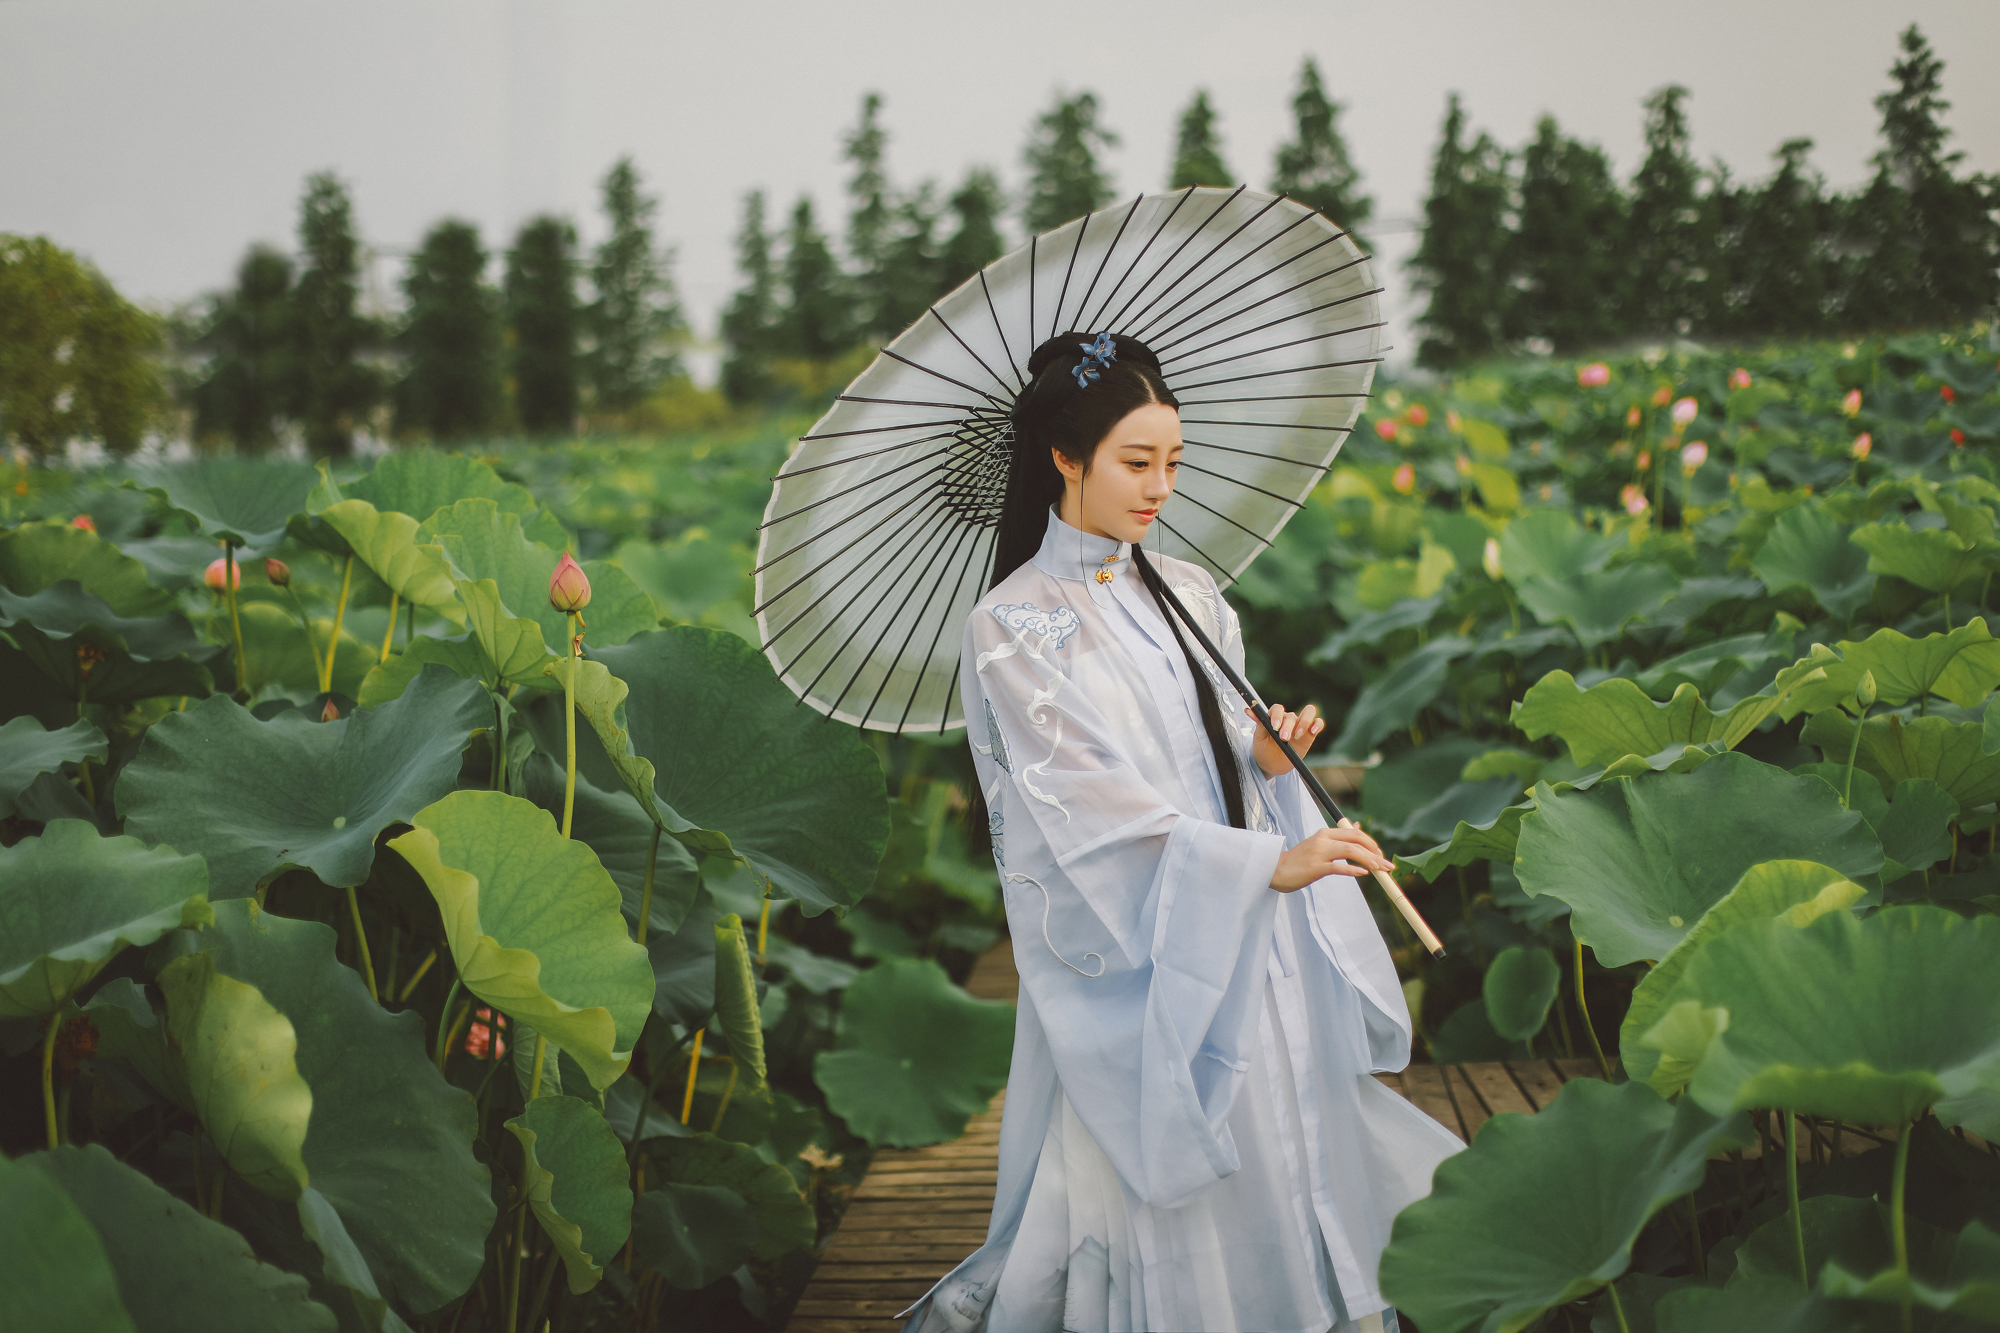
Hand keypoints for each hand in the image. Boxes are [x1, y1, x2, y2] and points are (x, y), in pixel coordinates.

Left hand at [1248, 702, 1324, 777]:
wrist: (1271, 765)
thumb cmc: (1264, 750)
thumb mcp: (1259, 739)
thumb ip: (1259, 724)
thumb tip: (1249, 710)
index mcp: (1274, 718)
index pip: (1277, 709)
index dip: (1276, 715)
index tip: (1274, 727)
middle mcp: (1288, 719)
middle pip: (1291, 715)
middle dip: (1287, 726)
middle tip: (1284, 738)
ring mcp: (1300, 725)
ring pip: (1308, 712)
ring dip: (1304, 722)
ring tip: (1297, 736)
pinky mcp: (1310, 734)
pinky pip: (1318, 723)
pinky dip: (1317, 724)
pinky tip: (1313, 731)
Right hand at [1270, 824, 1390, 891]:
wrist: (1275, 870)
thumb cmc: (1299, 860)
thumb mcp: (1319, 844)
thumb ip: (1339, 837)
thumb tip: (1357, 826)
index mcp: (1325, 834)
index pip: (1355, 833)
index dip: (1372, 843)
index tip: (1381, 855)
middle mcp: (1323, 840)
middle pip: (1356, 840)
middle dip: (1375, 851)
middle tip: (1386, 864)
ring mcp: (1319, 853)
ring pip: (1351, 851)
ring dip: (1369, 860)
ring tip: (1381, 870)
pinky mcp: (1315, 867)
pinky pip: (1338, 867)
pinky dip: (1353, 870)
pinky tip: (1363, 873)